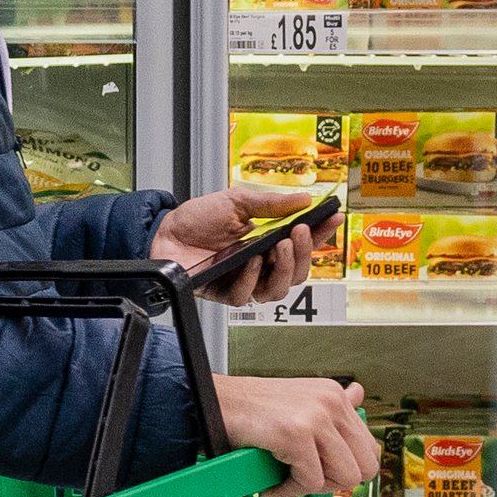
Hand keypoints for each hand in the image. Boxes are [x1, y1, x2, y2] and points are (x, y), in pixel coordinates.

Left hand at [152, 184, 325, 304]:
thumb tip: (305, 199)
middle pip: (297, 273)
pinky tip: (250, 261)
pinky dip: (251, 279)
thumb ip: (271, 203)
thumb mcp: (237, 201)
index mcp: (267, 241)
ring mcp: (243, 280)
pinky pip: (245, 297)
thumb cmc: (198, 218)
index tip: (333, 218)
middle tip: (301, 233)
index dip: (321, 233)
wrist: (164, 232)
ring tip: (280, 247)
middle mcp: (260, 264)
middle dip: (305, 254)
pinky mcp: (224, 293)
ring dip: (284, 269)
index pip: (302, 243)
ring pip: (277, 290)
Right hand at [216, 376, 375, 496]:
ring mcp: (316, 417)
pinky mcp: (296, 435)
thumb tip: (358, 395)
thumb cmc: (250, 408)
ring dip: (313, 488)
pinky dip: (288, 491)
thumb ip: (331, 406)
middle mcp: (331, 403)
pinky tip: (271, 484)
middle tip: (306, 481)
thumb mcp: (299, 400)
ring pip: (344, 477)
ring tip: (287, 480)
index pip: (369, 448)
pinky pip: (310, 482)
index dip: (347, 468)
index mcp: (334, 395)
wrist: (213, 402)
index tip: (322, 472)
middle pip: (365, 467)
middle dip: (335, 482)